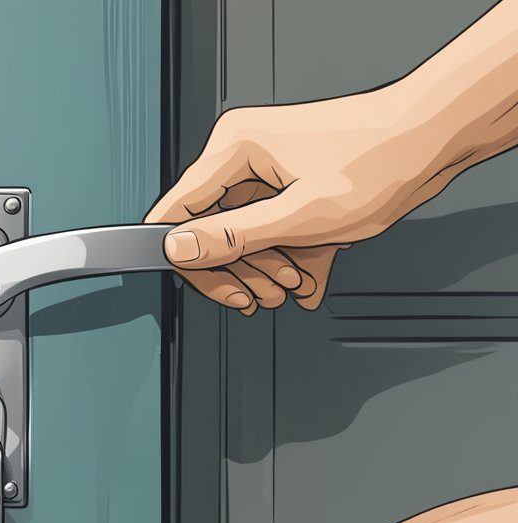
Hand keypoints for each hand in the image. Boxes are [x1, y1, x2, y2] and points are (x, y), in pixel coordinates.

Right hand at [146, 86, 450, 312]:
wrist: (435, 136)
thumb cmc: (381, 161)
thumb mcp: (301, 215)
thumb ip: (232, 236)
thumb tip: (177, 249)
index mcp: (234, 149)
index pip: (177, 215)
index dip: (191, 260)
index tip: (218, 289)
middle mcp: (242, 154)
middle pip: (208, 229)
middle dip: (238, 270)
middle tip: (266, 296)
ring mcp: (265, 168)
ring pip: (241, 234)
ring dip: (265, 269)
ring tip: (293, 288)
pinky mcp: (287, 183)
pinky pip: (270, 228)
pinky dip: (288, 256)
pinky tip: (308, 278)